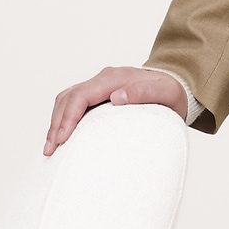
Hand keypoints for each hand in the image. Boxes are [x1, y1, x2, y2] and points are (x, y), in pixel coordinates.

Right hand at [44, 67, 186, 155]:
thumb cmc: (172, 92)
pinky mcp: (99, 95)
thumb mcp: (165, 93)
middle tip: (50, 150)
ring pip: (66, 100)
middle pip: (68, 98)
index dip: (68, 117)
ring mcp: (99, 86)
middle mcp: (102, 79)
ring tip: (51, 147)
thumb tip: (115, 97)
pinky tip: (62, 138)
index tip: (62, 139)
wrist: (177, 86)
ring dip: (56, 122)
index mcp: (114, 78)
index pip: (81, 95)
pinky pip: (74, 105)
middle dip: (56, 124)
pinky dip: (64, 120)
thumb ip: (143, 93)